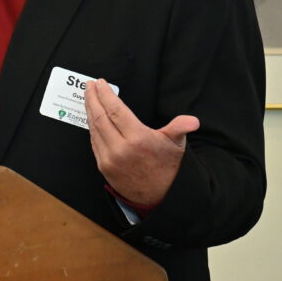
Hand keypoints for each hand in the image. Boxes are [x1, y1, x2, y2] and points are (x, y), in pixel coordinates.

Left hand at [84, 78, 198, 206]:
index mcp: (138, 138)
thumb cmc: (167, 168)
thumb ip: (180, 128)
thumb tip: (193, 121)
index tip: (100, 83)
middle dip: (92, 98)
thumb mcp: (176, 145)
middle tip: (89, 85)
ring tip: (89, 97)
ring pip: (94, 128)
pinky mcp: (103, 166)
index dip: (105, 94)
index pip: (115, 109)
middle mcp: (120, 148)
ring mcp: (109, 158)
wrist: (158, 197)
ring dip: (89, 110)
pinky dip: (91, 126)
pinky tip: (92, 117)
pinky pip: (94, 141)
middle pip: (100, 116)